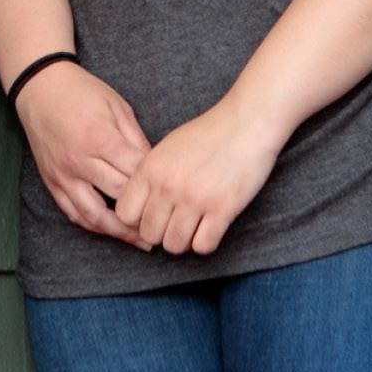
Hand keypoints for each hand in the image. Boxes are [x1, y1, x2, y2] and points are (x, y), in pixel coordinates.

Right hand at [11, 63, 151, 247]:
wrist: (40, 89)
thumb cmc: (82, 93)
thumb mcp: (117, 106)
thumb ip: (136, 139)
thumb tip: (154, 167)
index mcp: (100, 139)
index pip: (135, 173)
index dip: (156, 185)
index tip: (173, 193)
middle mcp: (80, 162)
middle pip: (119, 197)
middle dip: (145, 212)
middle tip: (167, 222)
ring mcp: (63, 175)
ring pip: (94, 216)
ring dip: (120, 232)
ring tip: (142, 240)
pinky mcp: (52, 183)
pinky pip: (73, 213)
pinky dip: (93, 225)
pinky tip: (111, 230)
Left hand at [110, 97, 288, 256]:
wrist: (246, 124)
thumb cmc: (208, 135)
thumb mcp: (167, 148)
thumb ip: (150, 175)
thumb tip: (140, 207)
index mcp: (150, 169)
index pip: (124, 214)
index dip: (138, 220)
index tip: (153, 216)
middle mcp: (168, 186)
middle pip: (149, 234)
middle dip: (162, 233)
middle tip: (177, 222)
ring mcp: (194, 199)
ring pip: (174, 246)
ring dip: (184, 241)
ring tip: (194, 226)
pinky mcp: (222, 209)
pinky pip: (202, 246)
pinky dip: (206, 242)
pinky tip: (211, 227)